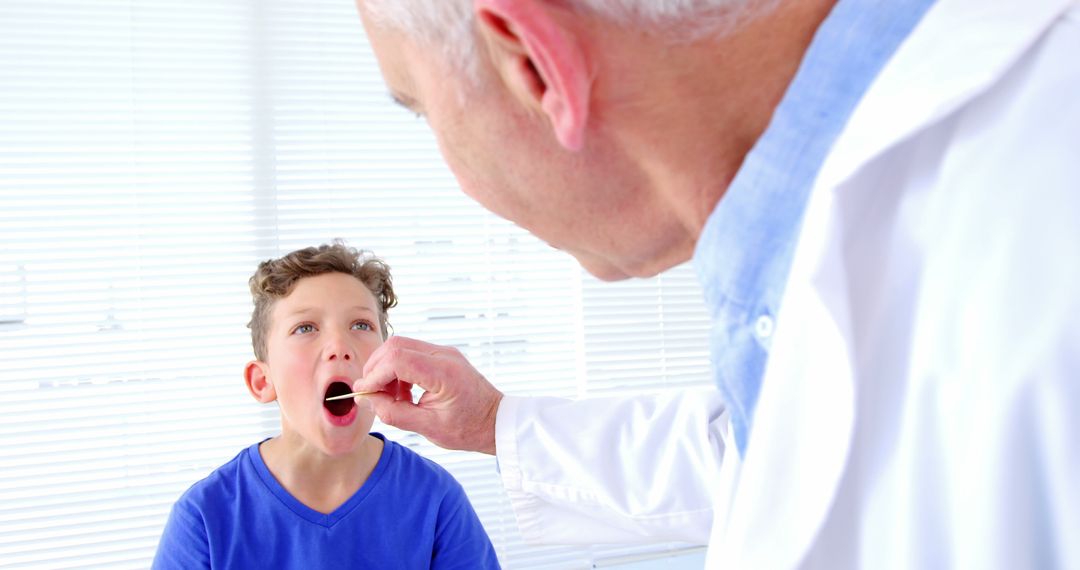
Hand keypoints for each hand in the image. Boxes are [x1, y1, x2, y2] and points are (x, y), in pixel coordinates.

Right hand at [353, 336, 502, 454]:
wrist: (495, 421)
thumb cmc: (468, 428)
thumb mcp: (428, 428)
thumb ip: (394, 413)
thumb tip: (366, 399)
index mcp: (444, 373)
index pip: (398, 360)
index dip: (374, 375)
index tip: (363, 393)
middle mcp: (445, 355)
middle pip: (396, 346)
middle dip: (376, 368)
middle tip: (372, 394)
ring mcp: (444, 352)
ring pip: (401, 347)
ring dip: (387, 369)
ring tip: (392, 397)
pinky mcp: (442, 356)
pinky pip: (411, 353)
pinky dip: (399, 369)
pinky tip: (403, 392)